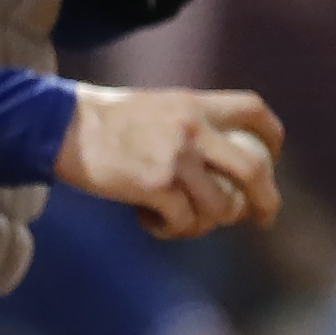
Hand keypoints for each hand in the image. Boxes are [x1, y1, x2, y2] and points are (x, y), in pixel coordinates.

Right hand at [57, 85, 283, 238]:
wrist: (62, 125)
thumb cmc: (109, 122)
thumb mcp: (160, 107)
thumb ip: (194, 125)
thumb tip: (227, 166)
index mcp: (196, 104)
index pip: (253, 111)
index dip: (272, 136)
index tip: (273, 158)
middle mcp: (193, 128)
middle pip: (254, 169)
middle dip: (266, 200)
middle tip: (263, 218)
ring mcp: (176, 158)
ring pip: (220, 207)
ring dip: (205, 223)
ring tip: (179, 220)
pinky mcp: (155, 185)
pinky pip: (183, 222)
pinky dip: (171, 230)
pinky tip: (149, 221)